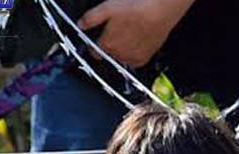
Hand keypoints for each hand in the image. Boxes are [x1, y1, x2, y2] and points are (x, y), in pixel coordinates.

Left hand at [78, 0, 194, 67]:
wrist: (159, 13)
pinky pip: (133, 61)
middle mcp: (118, 55)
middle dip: (110, 44)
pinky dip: (133, 54)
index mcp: (107, 44)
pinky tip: (136, 41)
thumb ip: (90, 18)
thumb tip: (80, 25)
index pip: (94, 51)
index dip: (95, 43)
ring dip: (121, 50)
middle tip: (118, 31)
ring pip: (120, 58)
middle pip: (108, 54)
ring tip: (129, 34)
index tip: (100, 37)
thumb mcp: (107, 7)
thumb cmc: (134, 9)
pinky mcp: (143, 60)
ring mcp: (131, 59)